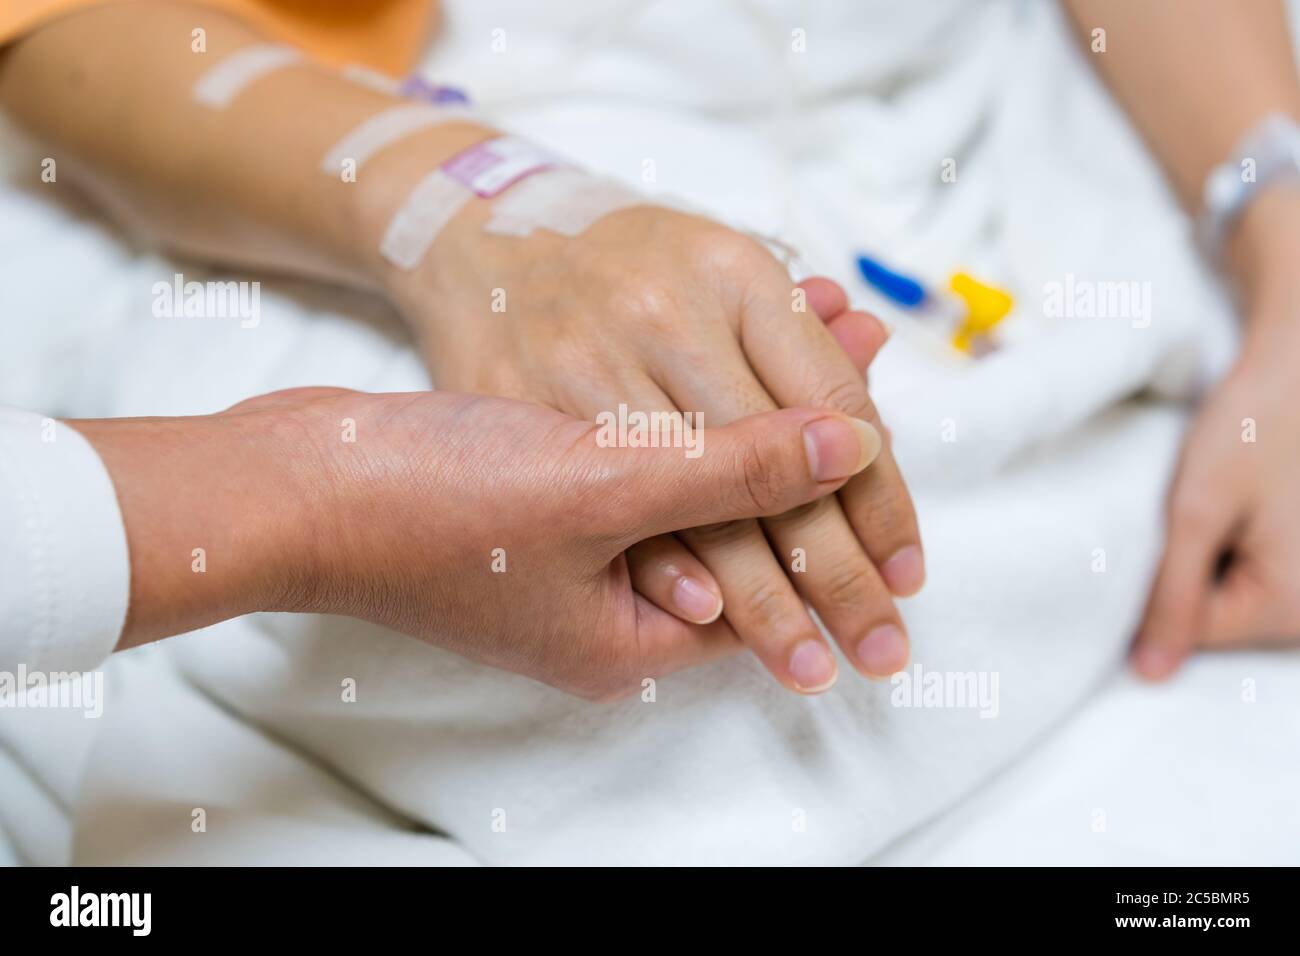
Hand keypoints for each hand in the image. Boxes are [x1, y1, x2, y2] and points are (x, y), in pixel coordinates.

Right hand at [79, 387, 882, 697]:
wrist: (292, 481)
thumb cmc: (432, 506)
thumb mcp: (603, 486)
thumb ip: (735, 469)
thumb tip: (854, 449)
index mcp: (635, 642)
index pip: (775, 585)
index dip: (837, 509)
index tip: (885, 431)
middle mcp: (609, 614)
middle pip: (740, 534)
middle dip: (798, 454)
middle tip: (858, 372)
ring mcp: (569, 567)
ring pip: (690, 492)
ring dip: (745, 420)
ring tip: (802, 341)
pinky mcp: (535, 514)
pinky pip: (638, 467)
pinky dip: (682, 413)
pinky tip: (712, 351)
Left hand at [1134, 196, 1299, 677]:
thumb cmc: (1257, 425)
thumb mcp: (1197, 510)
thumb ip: (1173, 596)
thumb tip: (1151, 676)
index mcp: (1292, 608)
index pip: (1190, 634)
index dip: (1155, 586)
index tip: (1156, 532)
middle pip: (1214, 620)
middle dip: (1185, 571)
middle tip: (1190, 510)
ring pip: (1227, 594)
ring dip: (1204, 554)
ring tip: (1216, 500)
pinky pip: (1250, 570)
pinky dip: (1225, 541)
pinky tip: (1233, 501)